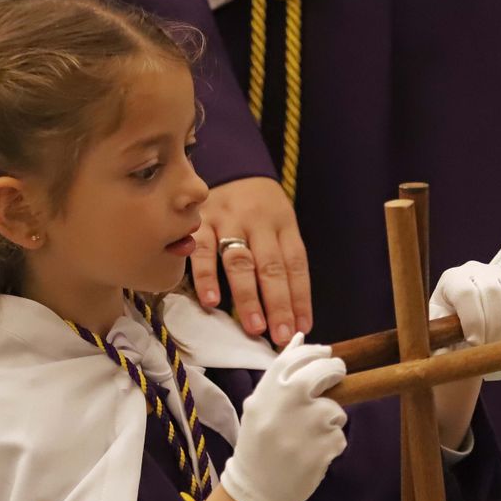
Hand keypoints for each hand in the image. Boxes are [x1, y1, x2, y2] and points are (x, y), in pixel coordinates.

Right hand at [190, 176, 311, 344]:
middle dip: (277, 303)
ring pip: (239, 261)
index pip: (295, 264)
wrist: (228, 165)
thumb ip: (281, 261)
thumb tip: (291, 313)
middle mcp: (258, 221)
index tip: (301, 328)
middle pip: (270, 266)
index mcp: (283, 223)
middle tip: (280, 335)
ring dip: (247, 296)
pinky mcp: (199, 221)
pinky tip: (211, 301)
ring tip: (253, 326)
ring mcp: (227, 220)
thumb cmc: (258, 208)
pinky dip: (206, 277)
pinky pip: (202, 251)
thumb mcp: (278, 224)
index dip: (300, 298)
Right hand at [218, 334, 346, 500]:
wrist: (256, 488)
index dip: (314, 351)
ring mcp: (307, 427)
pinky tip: (310, 453)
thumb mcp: (260, 404)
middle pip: (324, 373)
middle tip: (335, 377)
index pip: (295, 358)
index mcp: (267, 392)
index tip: (325, 354)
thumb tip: (300, 336)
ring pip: (336, 410)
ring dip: (330, 420)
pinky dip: (331, 443)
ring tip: (308, 435)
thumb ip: (281, 372)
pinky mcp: (324, 449)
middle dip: (335, 371)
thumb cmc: (258, 442)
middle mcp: (286, 404)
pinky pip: (338, 437)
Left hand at [429, 261, 500, 351]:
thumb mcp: (437, 338)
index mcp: (452, 280)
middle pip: (493, 292)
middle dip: (496, 326)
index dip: (473, 320)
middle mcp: (477, 271)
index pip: (465, 292)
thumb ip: (439, 344)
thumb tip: (445, 357)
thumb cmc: (446, 335)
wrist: (463, 329)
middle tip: (493, 352)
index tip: (475, 345)